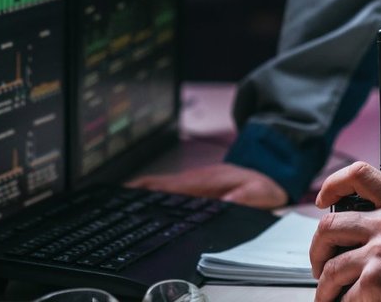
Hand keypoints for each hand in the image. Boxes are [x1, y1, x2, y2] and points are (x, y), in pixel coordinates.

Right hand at [128, 162, 288, 207]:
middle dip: (133, 195)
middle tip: (112, 207)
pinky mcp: (193, 188)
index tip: (127, 197)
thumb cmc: (262, 183)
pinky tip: (140, 209)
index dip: (146, 191)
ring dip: (138, 196)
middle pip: (155, 186)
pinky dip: (150, 197)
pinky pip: (166, 192)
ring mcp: (191, 183)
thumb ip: (244, 198)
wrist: (269, 171)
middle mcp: (193, 180)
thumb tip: (226, 202)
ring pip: (158, 189)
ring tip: (117, 210)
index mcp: (203, 182)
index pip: (168, 186)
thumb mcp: (259, 193)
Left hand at [310, 161, 380, 301]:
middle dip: (318, 248)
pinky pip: (344, 294)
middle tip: (320, 262)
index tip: (323, 198)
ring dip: (324, 285)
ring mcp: (380, 251)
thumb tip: (360, 225)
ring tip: (327, 294)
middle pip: (330, 225)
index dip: (333, 183)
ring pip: (331, 266)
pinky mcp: (374, 279)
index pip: (360, 175)